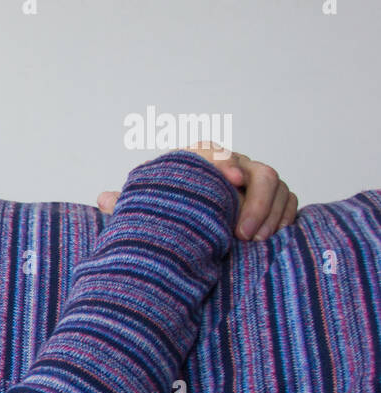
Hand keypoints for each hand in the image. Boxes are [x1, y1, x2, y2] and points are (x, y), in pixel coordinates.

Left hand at [97, 142, 298, 240]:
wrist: (187, 229)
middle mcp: (234, 166)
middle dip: (254, 200)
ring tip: (254, 240)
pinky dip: (285, 216)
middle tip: (240, 234)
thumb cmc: (167, 214)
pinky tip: (271, 238)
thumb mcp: (147, 211)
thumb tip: (101, 199)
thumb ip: (129, 204)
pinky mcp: (274, 199)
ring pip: (277, 185)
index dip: (226, 163)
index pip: (216, 152)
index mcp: (201, 161)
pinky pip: (290, 200)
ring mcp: (257, 182)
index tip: (231, 180)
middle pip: (258, 171)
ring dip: (270, 212)